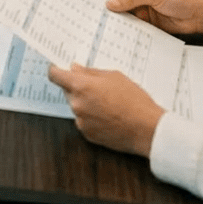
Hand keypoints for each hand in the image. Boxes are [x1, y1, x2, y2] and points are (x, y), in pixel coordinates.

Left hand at [48, 63, 162, 155]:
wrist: (147, 129)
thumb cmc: (133, 101)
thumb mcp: (113, 76)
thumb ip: (90, 72)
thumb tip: (75, 68)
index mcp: (80, 86)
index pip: (55, 76)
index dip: (56, 71)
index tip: (58, 69)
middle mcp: (77, 104)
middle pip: (67, 91)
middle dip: (77, 87)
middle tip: (96, 87)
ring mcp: (81, 121)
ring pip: (76, 106)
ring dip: (85, 103)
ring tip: (107, 103)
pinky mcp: (87, 135)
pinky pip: (83, 120)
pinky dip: (91, 117)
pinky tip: (108, 116)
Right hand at [95, 0, 202, 36]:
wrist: (197, 16)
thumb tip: (111, 3)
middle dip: (106, 2)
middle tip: (95, 10)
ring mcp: (141, 6)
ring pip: (122, 10)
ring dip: (115, 15)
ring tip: (104, 22)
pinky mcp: (145, 20)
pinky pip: (130, 22)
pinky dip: (124, 25)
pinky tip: (119, 29)